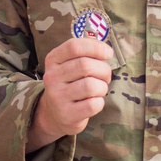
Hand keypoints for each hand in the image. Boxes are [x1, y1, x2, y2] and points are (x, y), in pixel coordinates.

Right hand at [26, 37, 112, 152]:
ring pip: (91, 85)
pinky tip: (95, 102)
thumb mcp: (69, 65)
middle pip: (85, 65)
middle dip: (103, 70)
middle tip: (105, 76)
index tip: (108, 53)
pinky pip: (93, 104)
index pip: (74, 46)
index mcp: (53, 59)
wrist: (54, 114)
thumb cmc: (69, 84)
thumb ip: (85, 54)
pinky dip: (100, 102)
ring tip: (99, 90)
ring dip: (102, 87)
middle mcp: (52, 76)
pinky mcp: (66, 114)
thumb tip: (106, 50)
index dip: (95, 47)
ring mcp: (58, 96)